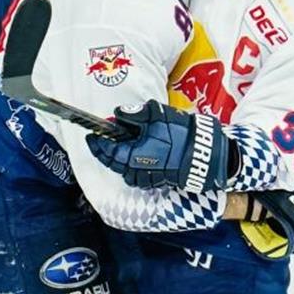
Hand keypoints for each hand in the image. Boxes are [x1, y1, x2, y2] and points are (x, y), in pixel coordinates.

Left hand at [86, 100, 230, 192]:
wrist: (202, 153)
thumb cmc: (179, 134)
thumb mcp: (156, 115)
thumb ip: (134, 113)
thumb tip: (118, 113)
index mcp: (132, 154)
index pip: (106, 150)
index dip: (96, 143)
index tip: (91, 135)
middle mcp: (136, 169)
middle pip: (113, 163)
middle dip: (104, 152)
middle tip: (100, 142)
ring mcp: (147, 177)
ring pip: (124, 172)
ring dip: (118, 162)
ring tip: (118, 150)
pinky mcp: (157, 180)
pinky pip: (136, 177)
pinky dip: (131, 169)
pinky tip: (135, 159)